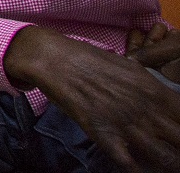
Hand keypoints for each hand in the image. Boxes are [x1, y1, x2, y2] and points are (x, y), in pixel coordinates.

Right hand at [6, 24, 179, 168]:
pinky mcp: (106, 137)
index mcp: (155, 91)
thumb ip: (152, 89)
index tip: (177, 133)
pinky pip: (131, 165)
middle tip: (175, 150)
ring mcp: (128, 125)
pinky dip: (139, 170)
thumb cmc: (91, 60)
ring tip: (166, 166)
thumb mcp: (131, 68)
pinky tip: (140, 169)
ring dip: (170, 164)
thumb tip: (167, 103)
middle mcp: (147, 110)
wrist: (56, 60)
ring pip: (166, 158)